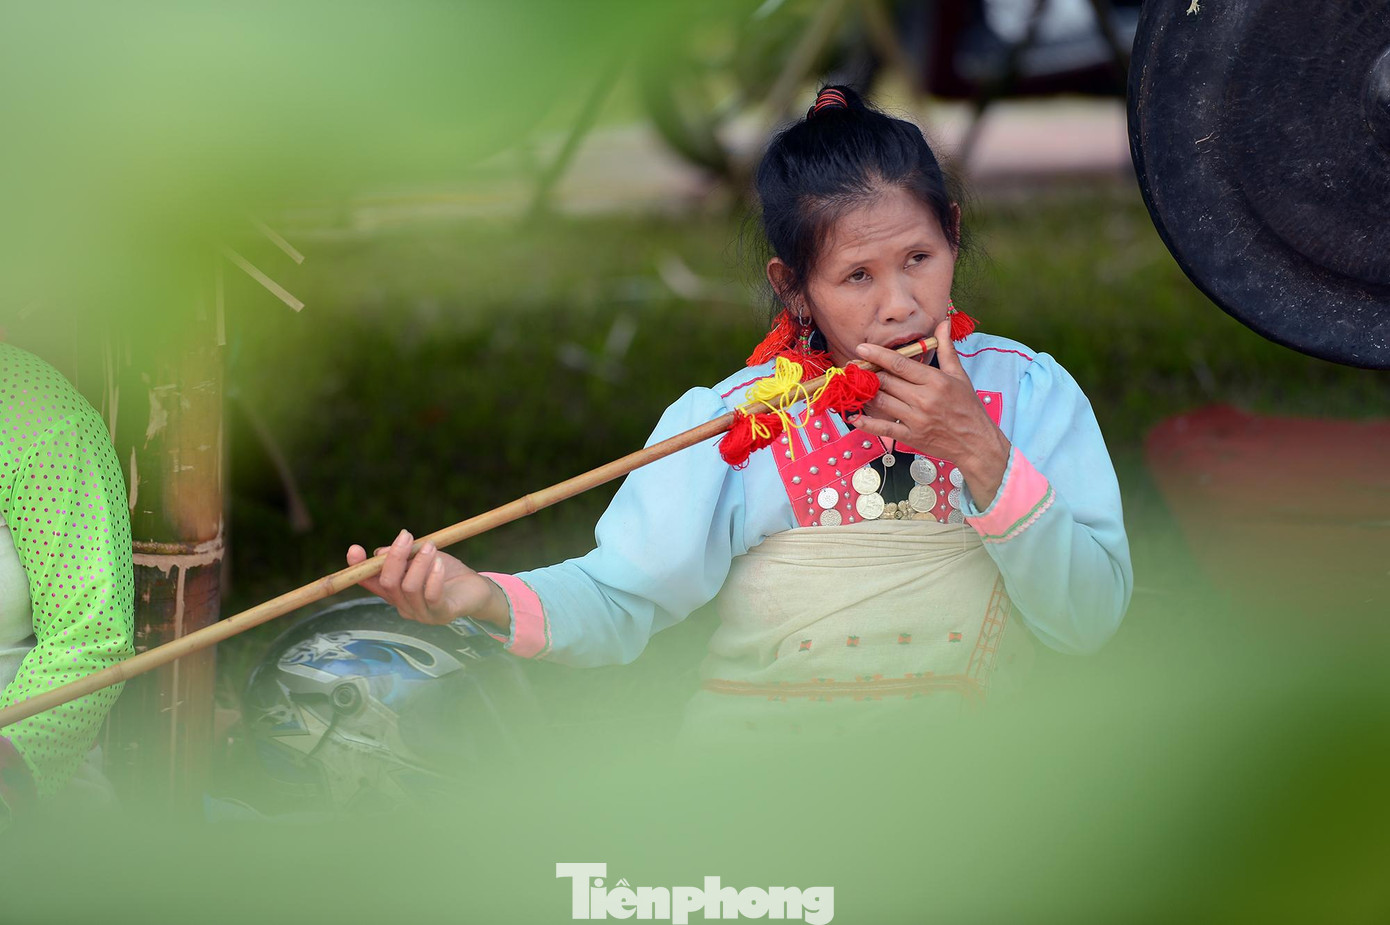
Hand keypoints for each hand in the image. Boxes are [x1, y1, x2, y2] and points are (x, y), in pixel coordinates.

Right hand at [346, 529, 510, 628]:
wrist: (476, 589)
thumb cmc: (446, 572)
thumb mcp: (421, 557)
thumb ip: (402, 555)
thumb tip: (381, 552)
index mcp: (395, 592)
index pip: (370, 582)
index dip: (358, 568)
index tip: (354, 549)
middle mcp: (404, 606)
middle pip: (388, 583)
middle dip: (394, 557)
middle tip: (407, 536)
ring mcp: (422, 614)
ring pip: (409, 588)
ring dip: (419, 562)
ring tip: (431, 547)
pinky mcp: (441, 615)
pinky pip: (431, 596)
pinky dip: (434, 576)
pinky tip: (440, 563)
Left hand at [851, 318, 1011, 507]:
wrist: (976, 442)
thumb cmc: (967, 407)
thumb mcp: (959, 375)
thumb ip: (946, 349)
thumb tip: (944, 322)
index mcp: (935, 381)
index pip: (900, 364)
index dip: (878, 355)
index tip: (861, 348)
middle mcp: (924, 399)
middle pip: (886, 381)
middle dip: (868, 373)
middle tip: (856, 368)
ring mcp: (916, 419)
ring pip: (881, 402)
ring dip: (866, 393)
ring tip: (856, 386)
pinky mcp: (911, 437)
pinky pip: (883, 428)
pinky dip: (866, 423)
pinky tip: (854, 416)